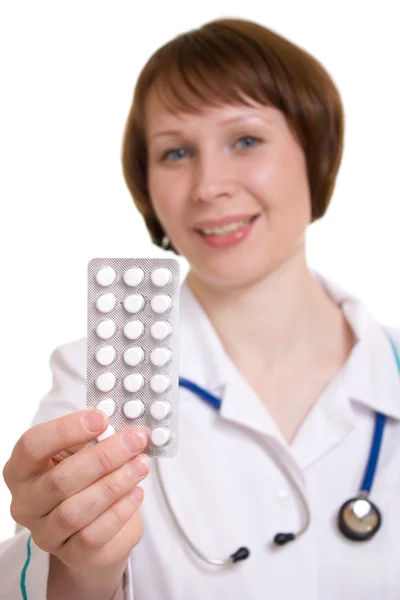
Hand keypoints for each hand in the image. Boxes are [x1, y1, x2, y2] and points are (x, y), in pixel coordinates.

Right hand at [3, 410, 149, 572]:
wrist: (93, 525)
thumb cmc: (84, 477)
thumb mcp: (82, 451)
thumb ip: (94, 438)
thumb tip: (123, 430)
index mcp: (22, 469)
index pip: (32, 445)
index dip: (66, 429)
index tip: (101, 419)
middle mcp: (25, 503)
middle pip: (60, 480)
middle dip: (104, 457)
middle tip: (134, 441)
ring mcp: (44, 532)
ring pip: (76, 510)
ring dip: (115, 484)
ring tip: (140, 465)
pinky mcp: (69, 554)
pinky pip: (93, 535)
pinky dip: (119, 511)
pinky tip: (136, 492)